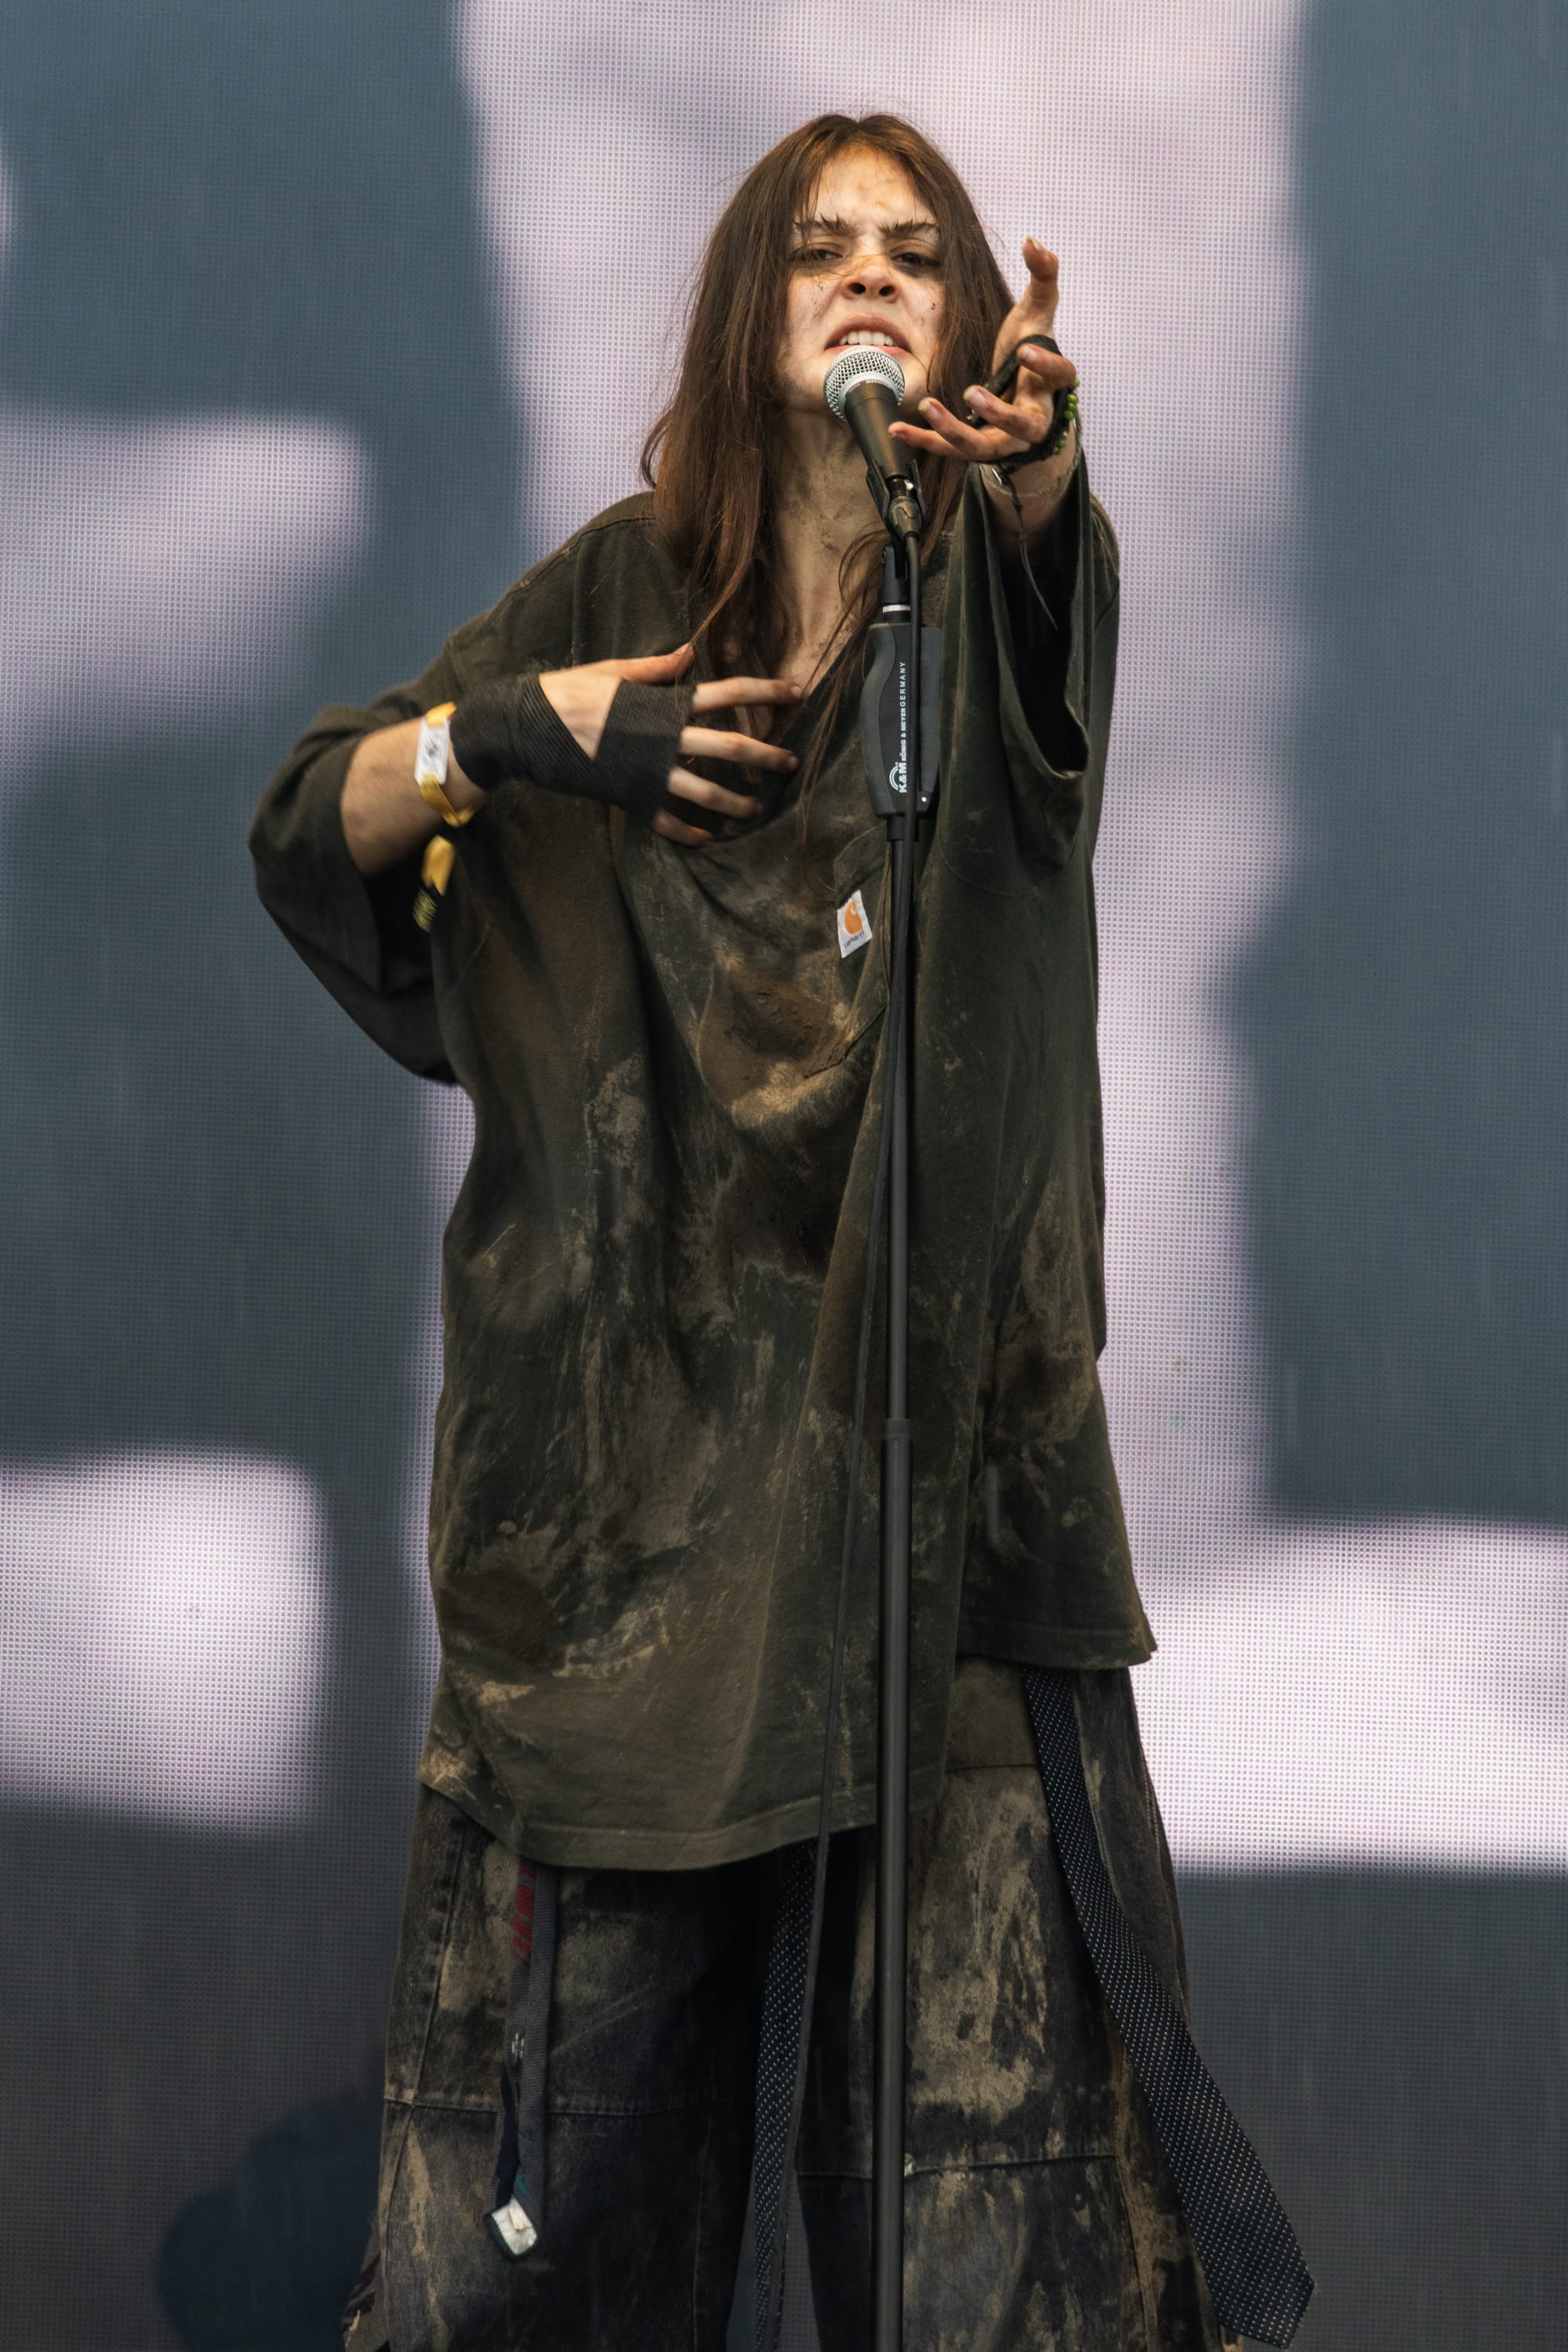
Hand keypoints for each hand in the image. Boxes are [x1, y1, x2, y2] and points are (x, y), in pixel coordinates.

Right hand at [539, 645, 802, 843]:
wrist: (527, 727)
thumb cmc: (569, 692)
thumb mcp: (613, 671)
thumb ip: (657, 667)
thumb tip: (690, 654)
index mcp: (665, 702)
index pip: (728, 692)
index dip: (766, 690)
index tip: (797, 692)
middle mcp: (665, 738)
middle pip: (730, 745)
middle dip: (766, 753)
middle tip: (792, 762)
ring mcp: (650, 772)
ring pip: (706, 791)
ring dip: (736, 802)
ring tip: (756, 809)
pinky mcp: (631, 798)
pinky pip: (668, 821)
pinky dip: (689, 832)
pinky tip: (706, 838)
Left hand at [888, 237, 1076, 480]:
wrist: (1020, 401)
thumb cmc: (1027, 354)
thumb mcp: (1036, 314)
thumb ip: (1042, 275)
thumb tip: (1031, 240)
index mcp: (1049, 384)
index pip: (1061, 377)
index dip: (1046, 366)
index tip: (1025, 350)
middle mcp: (1032, 418)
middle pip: (1025, 426)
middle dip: (1000, 414)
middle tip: (973, 393)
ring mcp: (1004, 439)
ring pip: (984, 447)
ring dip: (956, 431)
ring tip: (929, 406)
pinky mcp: (976, 447)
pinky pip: (950, 451)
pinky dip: (923, 441)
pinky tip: (897, 428)